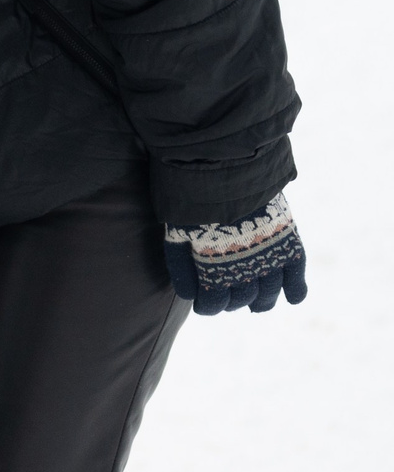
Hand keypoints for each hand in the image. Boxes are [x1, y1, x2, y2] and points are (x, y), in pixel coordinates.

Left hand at [165, 194, 308, 313]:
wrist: (224, 164)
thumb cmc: (191, 197)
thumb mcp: (174, 231)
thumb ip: (180, 264)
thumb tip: (188, 295)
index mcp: (212, 266)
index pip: (214, 302)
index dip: (209, 307)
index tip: (206, 306)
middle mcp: (243, 266)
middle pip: (243, 297)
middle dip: (233, 303)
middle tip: (229, 301)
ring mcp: (268, 254)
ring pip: (269, 290)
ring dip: (263, 302)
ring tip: (258, 305)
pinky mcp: (287, 239)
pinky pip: (296, 271)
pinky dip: (296, 289)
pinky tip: (293, 299)